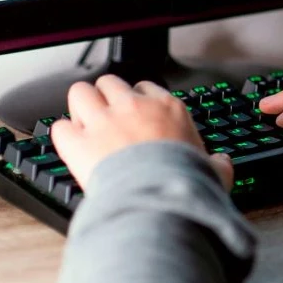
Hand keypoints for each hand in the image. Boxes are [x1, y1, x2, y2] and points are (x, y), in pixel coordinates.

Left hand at [51, 75, 233, 192]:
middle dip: (106, 98)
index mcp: (167, 109)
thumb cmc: (185, 185)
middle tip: (107, 118)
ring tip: (84, 124)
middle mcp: (133, 107)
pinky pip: (60, 127)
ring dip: (81, 107)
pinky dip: (63, 135)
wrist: (158, 200)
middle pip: (110, 83)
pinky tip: (70, 146)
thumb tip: (222, 164)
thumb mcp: (215, 173)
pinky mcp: (78, 142)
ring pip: (80, 92)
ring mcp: (103, 122)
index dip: (138, 101)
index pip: (145, 87)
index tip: (137, 115)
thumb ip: (218, 164)